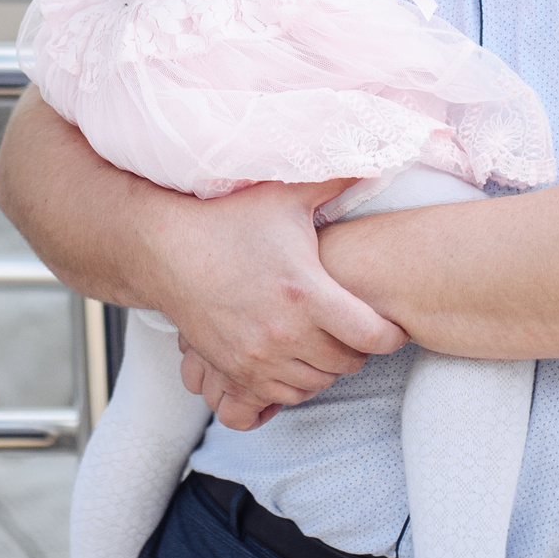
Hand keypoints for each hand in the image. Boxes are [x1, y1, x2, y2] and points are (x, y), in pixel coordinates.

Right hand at [147, 180, 407, 430]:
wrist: (167, 251)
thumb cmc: (229, 221)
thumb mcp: (285, 197)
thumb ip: (336, 179)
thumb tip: (377, 160)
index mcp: (306, 293)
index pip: (372, 337)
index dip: (391, 335)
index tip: (391, 327)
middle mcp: (284, 333)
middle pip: (348, 364)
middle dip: (358, 348)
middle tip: (355, 328)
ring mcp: (257, 358)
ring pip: (317, 384)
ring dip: (326, 367)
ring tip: (326, 342)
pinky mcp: (236, 371)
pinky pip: (282, 397)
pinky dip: (295, 384)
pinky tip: (295, 359)